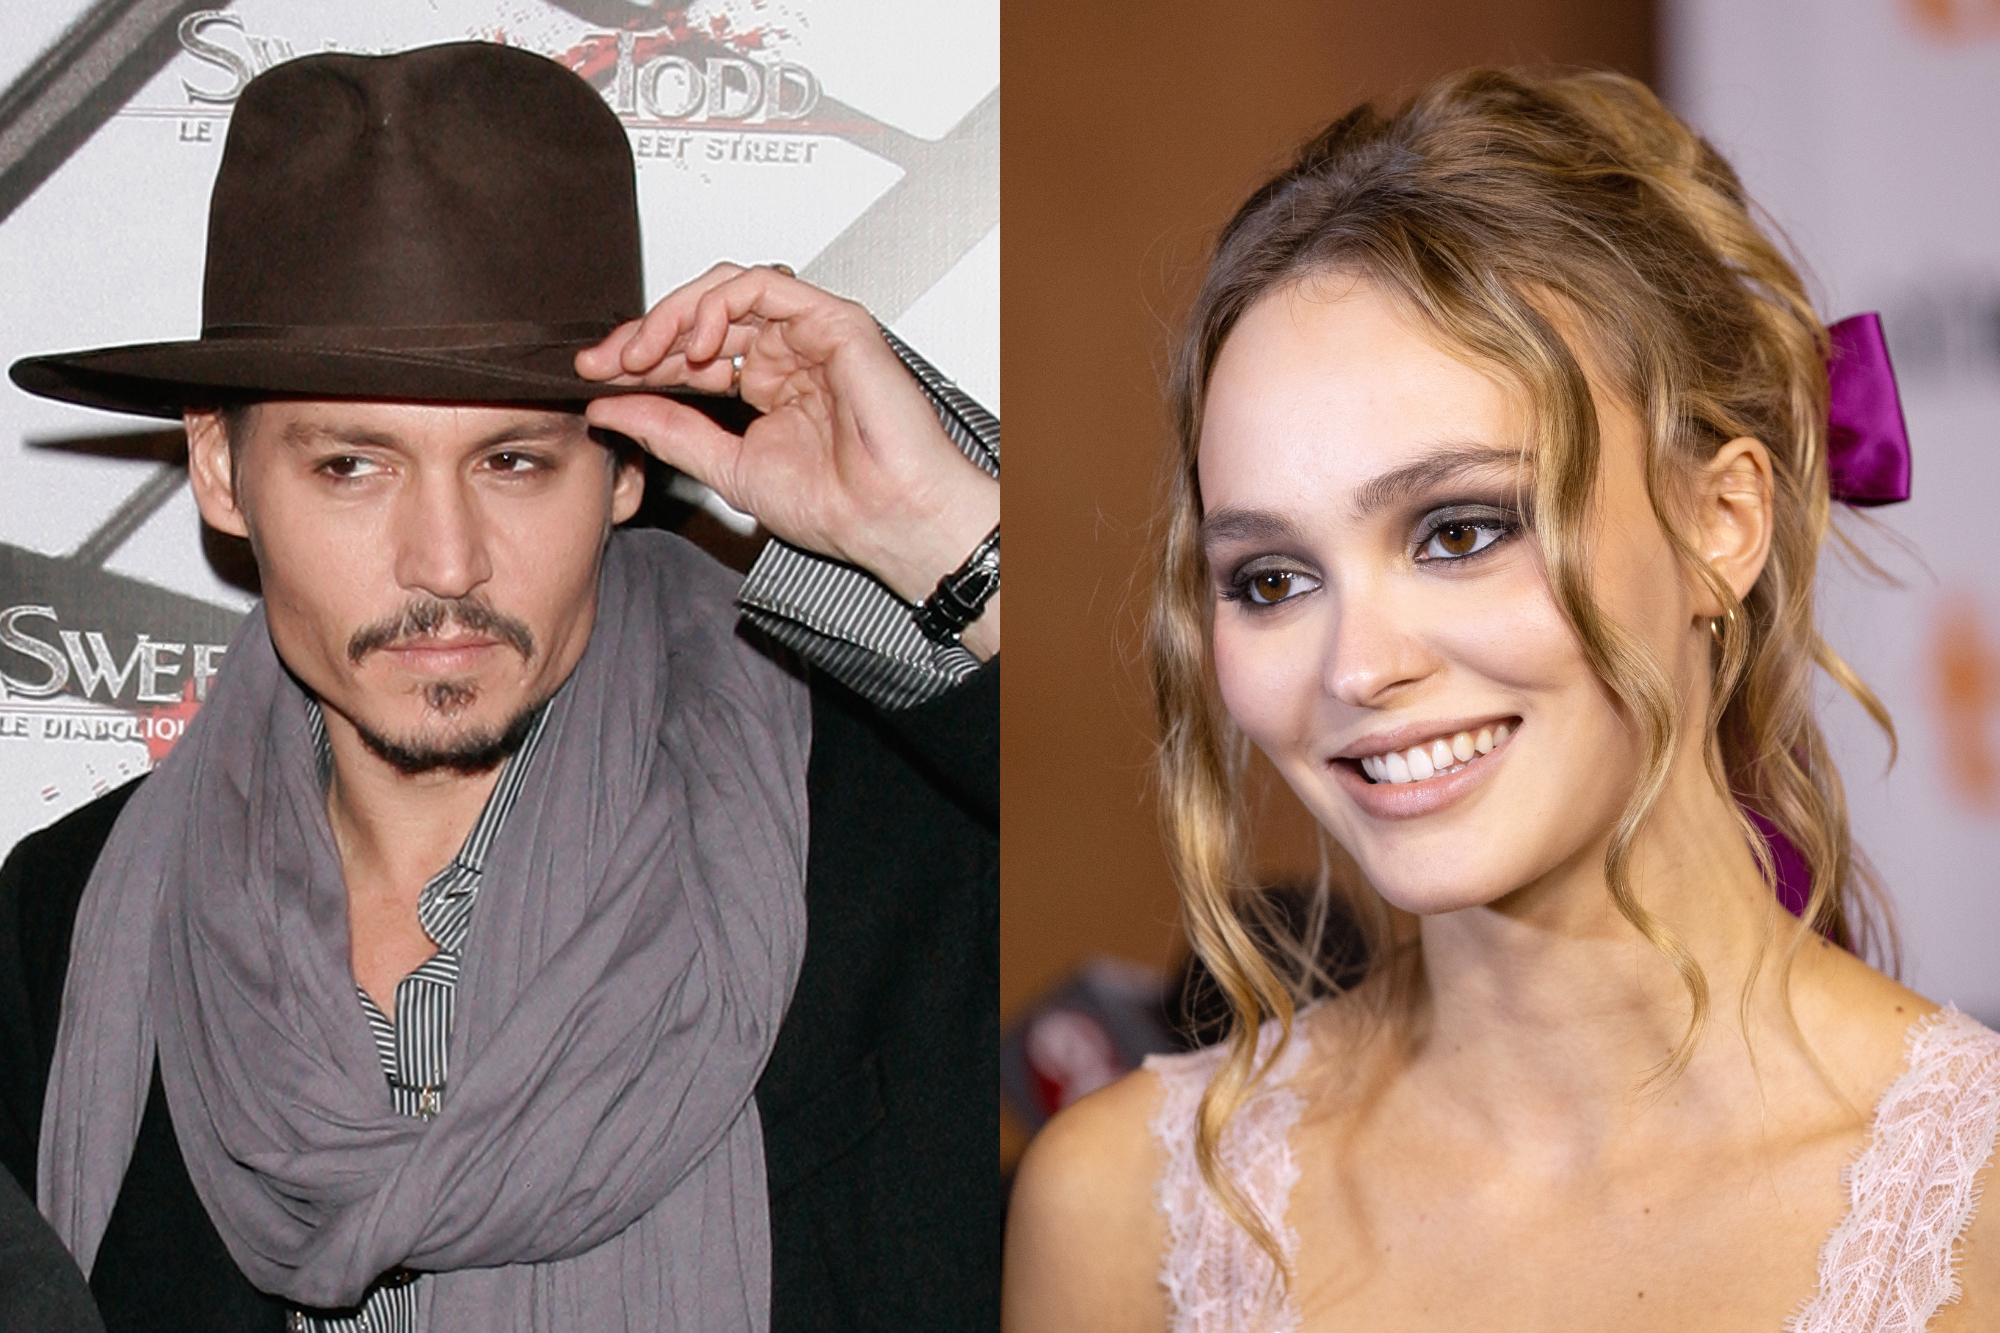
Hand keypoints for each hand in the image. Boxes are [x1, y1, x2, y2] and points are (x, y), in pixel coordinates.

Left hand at [576, 264, 998, 657]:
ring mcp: (810, 334)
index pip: (692, 353)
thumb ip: (669, 431)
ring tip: (645, 352)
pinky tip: (695, 339)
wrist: (887, 520)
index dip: (641, 359)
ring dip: (675, 314)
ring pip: (727, 288)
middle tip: (606, 360)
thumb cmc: (838, 506)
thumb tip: (608, 406)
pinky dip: (720, 303)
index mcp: (768, 386)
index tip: (595, 375)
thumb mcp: (727, 467)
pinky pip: (764, 285)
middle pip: (703, 315)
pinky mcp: (833, 320)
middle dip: (646, 333)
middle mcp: (788, 354)